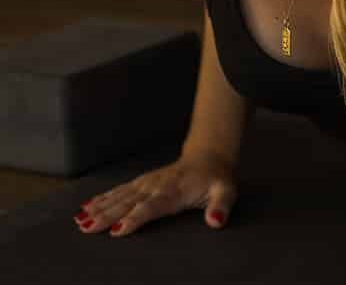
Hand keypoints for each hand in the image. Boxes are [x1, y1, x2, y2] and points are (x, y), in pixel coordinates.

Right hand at [72, 153, 238, 236]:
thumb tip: (215, 221)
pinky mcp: (142, 182)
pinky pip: (119, 190)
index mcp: (175, 192)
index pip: (151, 207)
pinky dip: (102, 198)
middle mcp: (156, 187)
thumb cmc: (216, 179)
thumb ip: (221, 206)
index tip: (118, 229)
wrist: (209, 157)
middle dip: (107, 215)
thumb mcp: (226, 192)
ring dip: (99, 207)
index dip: (135, 218)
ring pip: (120, 196)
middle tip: (86, 227)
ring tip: (80, 220)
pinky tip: (86, 208)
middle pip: (129, 203)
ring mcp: (147, 183)